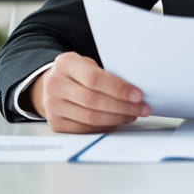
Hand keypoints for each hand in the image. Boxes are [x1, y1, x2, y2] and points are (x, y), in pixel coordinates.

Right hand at [29, 51, 149, 133]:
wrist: (53, 83)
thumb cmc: (78, 73)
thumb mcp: (89, 63)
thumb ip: (107, 74)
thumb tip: (135, 91)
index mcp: (65, 64)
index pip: (94, 78)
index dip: (118, 88)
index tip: (138, 95)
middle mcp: (55, 85)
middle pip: (93, 100)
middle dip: (122, 106)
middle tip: (141, 108)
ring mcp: (52, 106)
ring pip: (90, 118)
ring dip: (117, 118)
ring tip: (133, 115)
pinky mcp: (56, 123)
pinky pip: (84, 129)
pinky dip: (105, 127)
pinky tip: (117, 121)